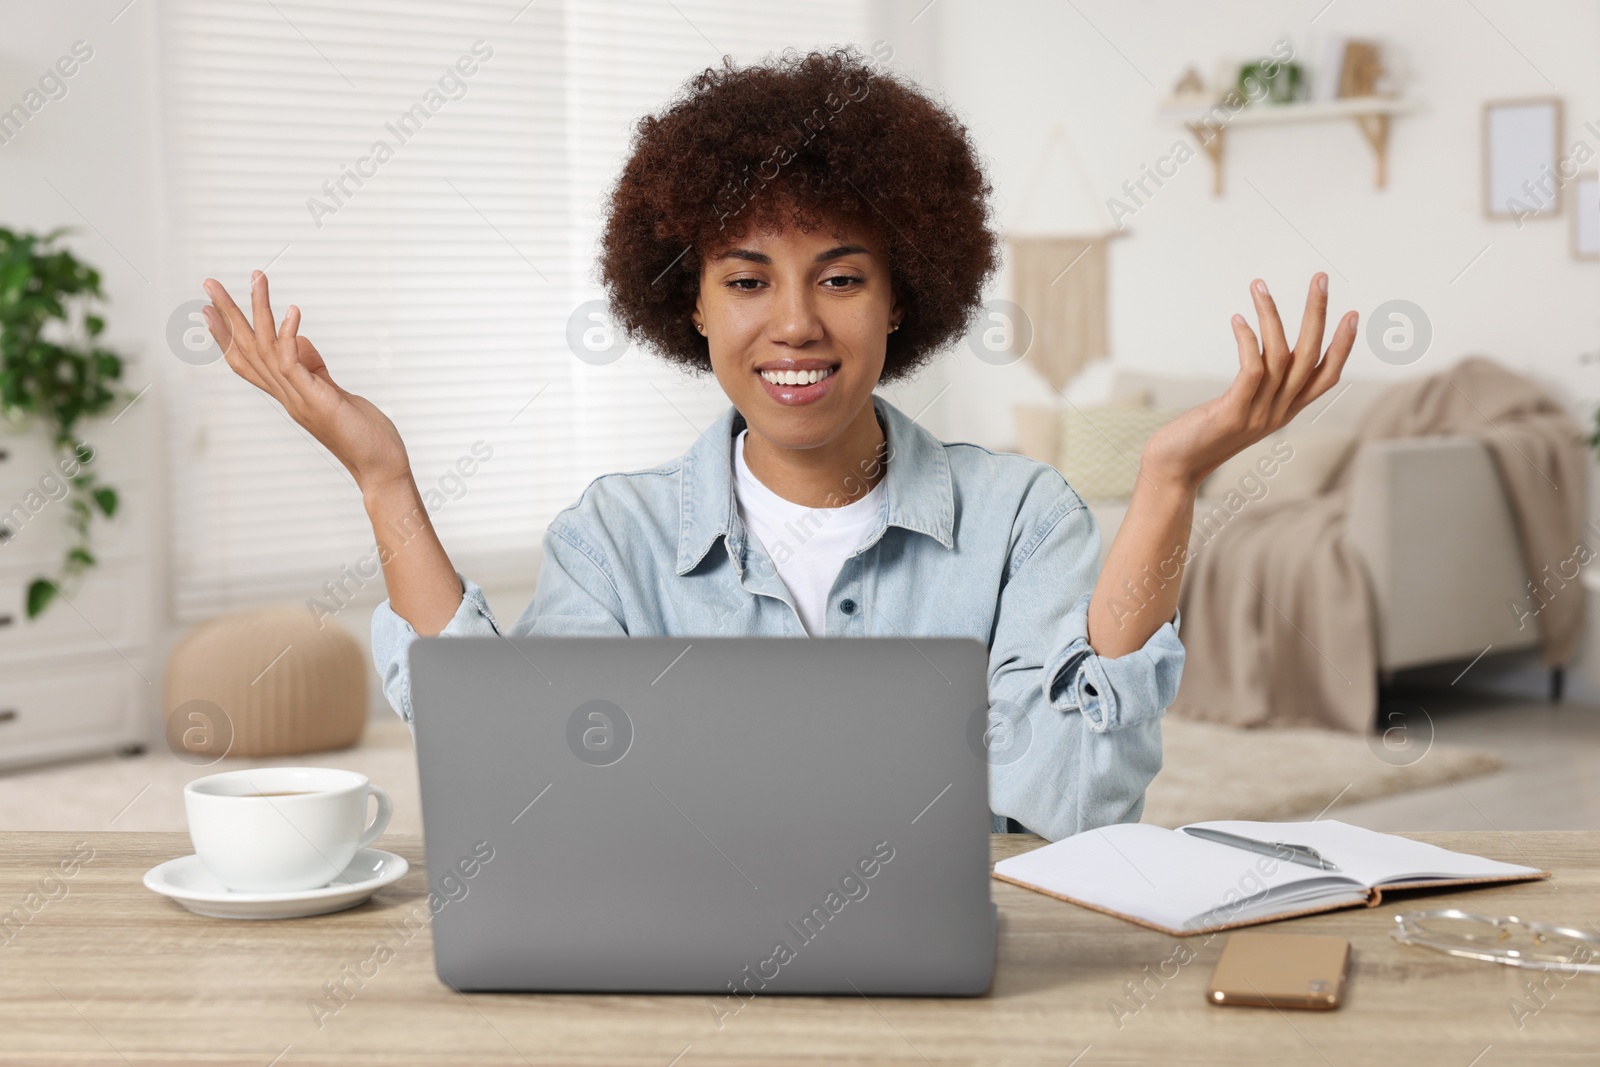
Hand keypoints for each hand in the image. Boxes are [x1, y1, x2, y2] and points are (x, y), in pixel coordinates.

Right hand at [202, 272, 410, 493]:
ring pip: (266, 348)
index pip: (247, 362)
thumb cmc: (362, 432)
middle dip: (226, 314)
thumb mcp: (333, 392)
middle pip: (246, 350)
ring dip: (258, 310)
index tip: (208, 310)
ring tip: (256, 277)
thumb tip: (297, 338)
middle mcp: (286, 396)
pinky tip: (292, 310)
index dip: (225, 336)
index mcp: (288, 394)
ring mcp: (297, 398)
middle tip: (207, 282)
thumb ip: (313, 367)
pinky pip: (293, 363)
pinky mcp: (315, 399)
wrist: (380, 467)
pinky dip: (289, 335)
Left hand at [1140, 273, 1355, 490]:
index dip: (1342, 346)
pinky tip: (1238, 319)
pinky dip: (1248, 339)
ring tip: (1259, 286)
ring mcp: (1258, 414)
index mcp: (1285, 411)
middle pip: (1310, 357)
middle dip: (1317, 314)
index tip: (1351, 314)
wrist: (1174, 468)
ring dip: (1272, 315)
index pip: (1325, 376)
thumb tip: (1263, 352)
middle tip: (1320, 278)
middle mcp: (1278, 413)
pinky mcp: (1233, 413)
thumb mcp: (1238, 410)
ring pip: (1280, 356)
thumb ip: (1257, 389)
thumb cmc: (1201, 435)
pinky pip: (1251, 369)